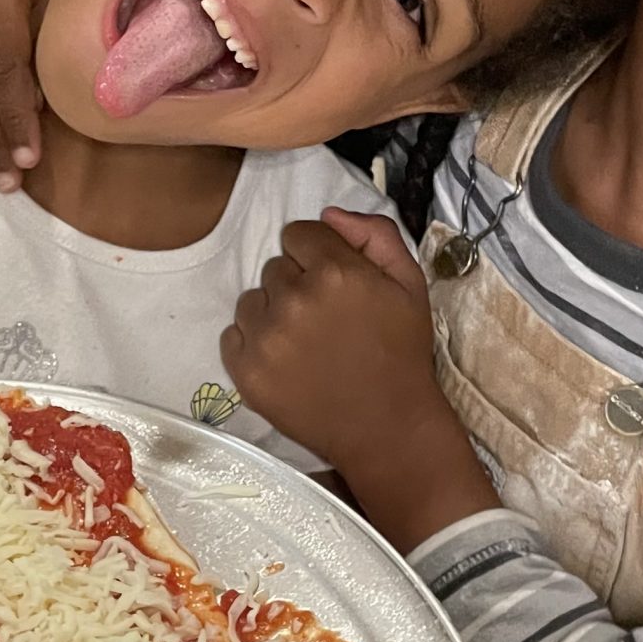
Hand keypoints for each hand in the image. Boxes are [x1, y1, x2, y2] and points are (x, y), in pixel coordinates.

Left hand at [222, 210, 499, 551]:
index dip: (318, 256)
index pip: (298, 234)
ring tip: (305, 343)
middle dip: (297, 285)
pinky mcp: (246, 371)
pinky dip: (254, 344)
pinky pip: (233, 335)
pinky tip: (286, 362)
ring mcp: (265, 338)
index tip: (334, 284)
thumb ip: (375, 234)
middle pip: (275, 267)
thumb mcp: (409, 284)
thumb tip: (328, 214)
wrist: (388, 428)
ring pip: (252, 300)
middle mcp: (294, 299)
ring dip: (273, 314)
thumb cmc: (402, 354)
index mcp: (335, 272)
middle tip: (325, 320)